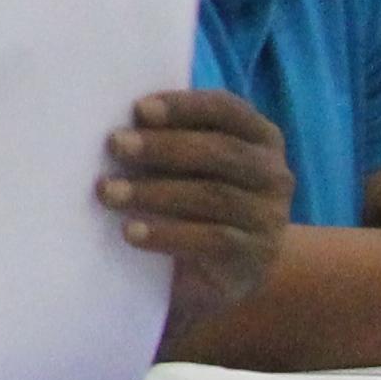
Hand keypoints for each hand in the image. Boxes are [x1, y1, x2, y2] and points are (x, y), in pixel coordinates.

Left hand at [114, 87, 293, 343]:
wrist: (219, 273)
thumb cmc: (189, 202)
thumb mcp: (184, 169)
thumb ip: (165, 141)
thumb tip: (116, 126)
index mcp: (259, 137)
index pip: (227, 110)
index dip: (185, 106)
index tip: (139, 108)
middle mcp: (272, 173)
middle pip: (220, 152)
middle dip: (164, 146)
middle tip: (115, 144)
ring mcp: (269, 216)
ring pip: (213, 196)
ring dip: (155, 192)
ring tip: (108, 191)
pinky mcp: (255, 256)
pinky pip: (212, 240)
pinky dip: (168, 234)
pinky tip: (130, 231)